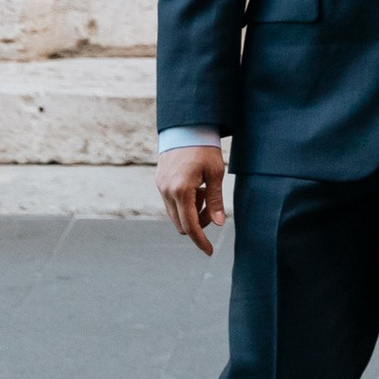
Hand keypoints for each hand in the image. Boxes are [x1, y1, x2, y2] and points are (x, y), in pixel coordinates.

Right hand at [158, 139, 228, 253]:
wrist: (185, 126)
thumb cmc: (204, 148)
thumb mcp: (216, 173)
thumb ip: (216, 200)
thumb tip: (219, 224)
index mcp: (182, 190)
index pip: (191, 226)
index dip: (201, 241)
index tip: (210, 252)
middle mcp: (167, 191)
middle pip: (182, 224)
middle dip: (198, 224)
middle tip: (213, 207)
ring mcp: (161, 186)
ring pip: (176, 215)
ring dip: (191, 212)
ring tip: (204, 190)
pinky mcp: (159, 182)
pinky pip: (171, 203)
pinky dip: (184, 203)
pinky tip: (195, 186)